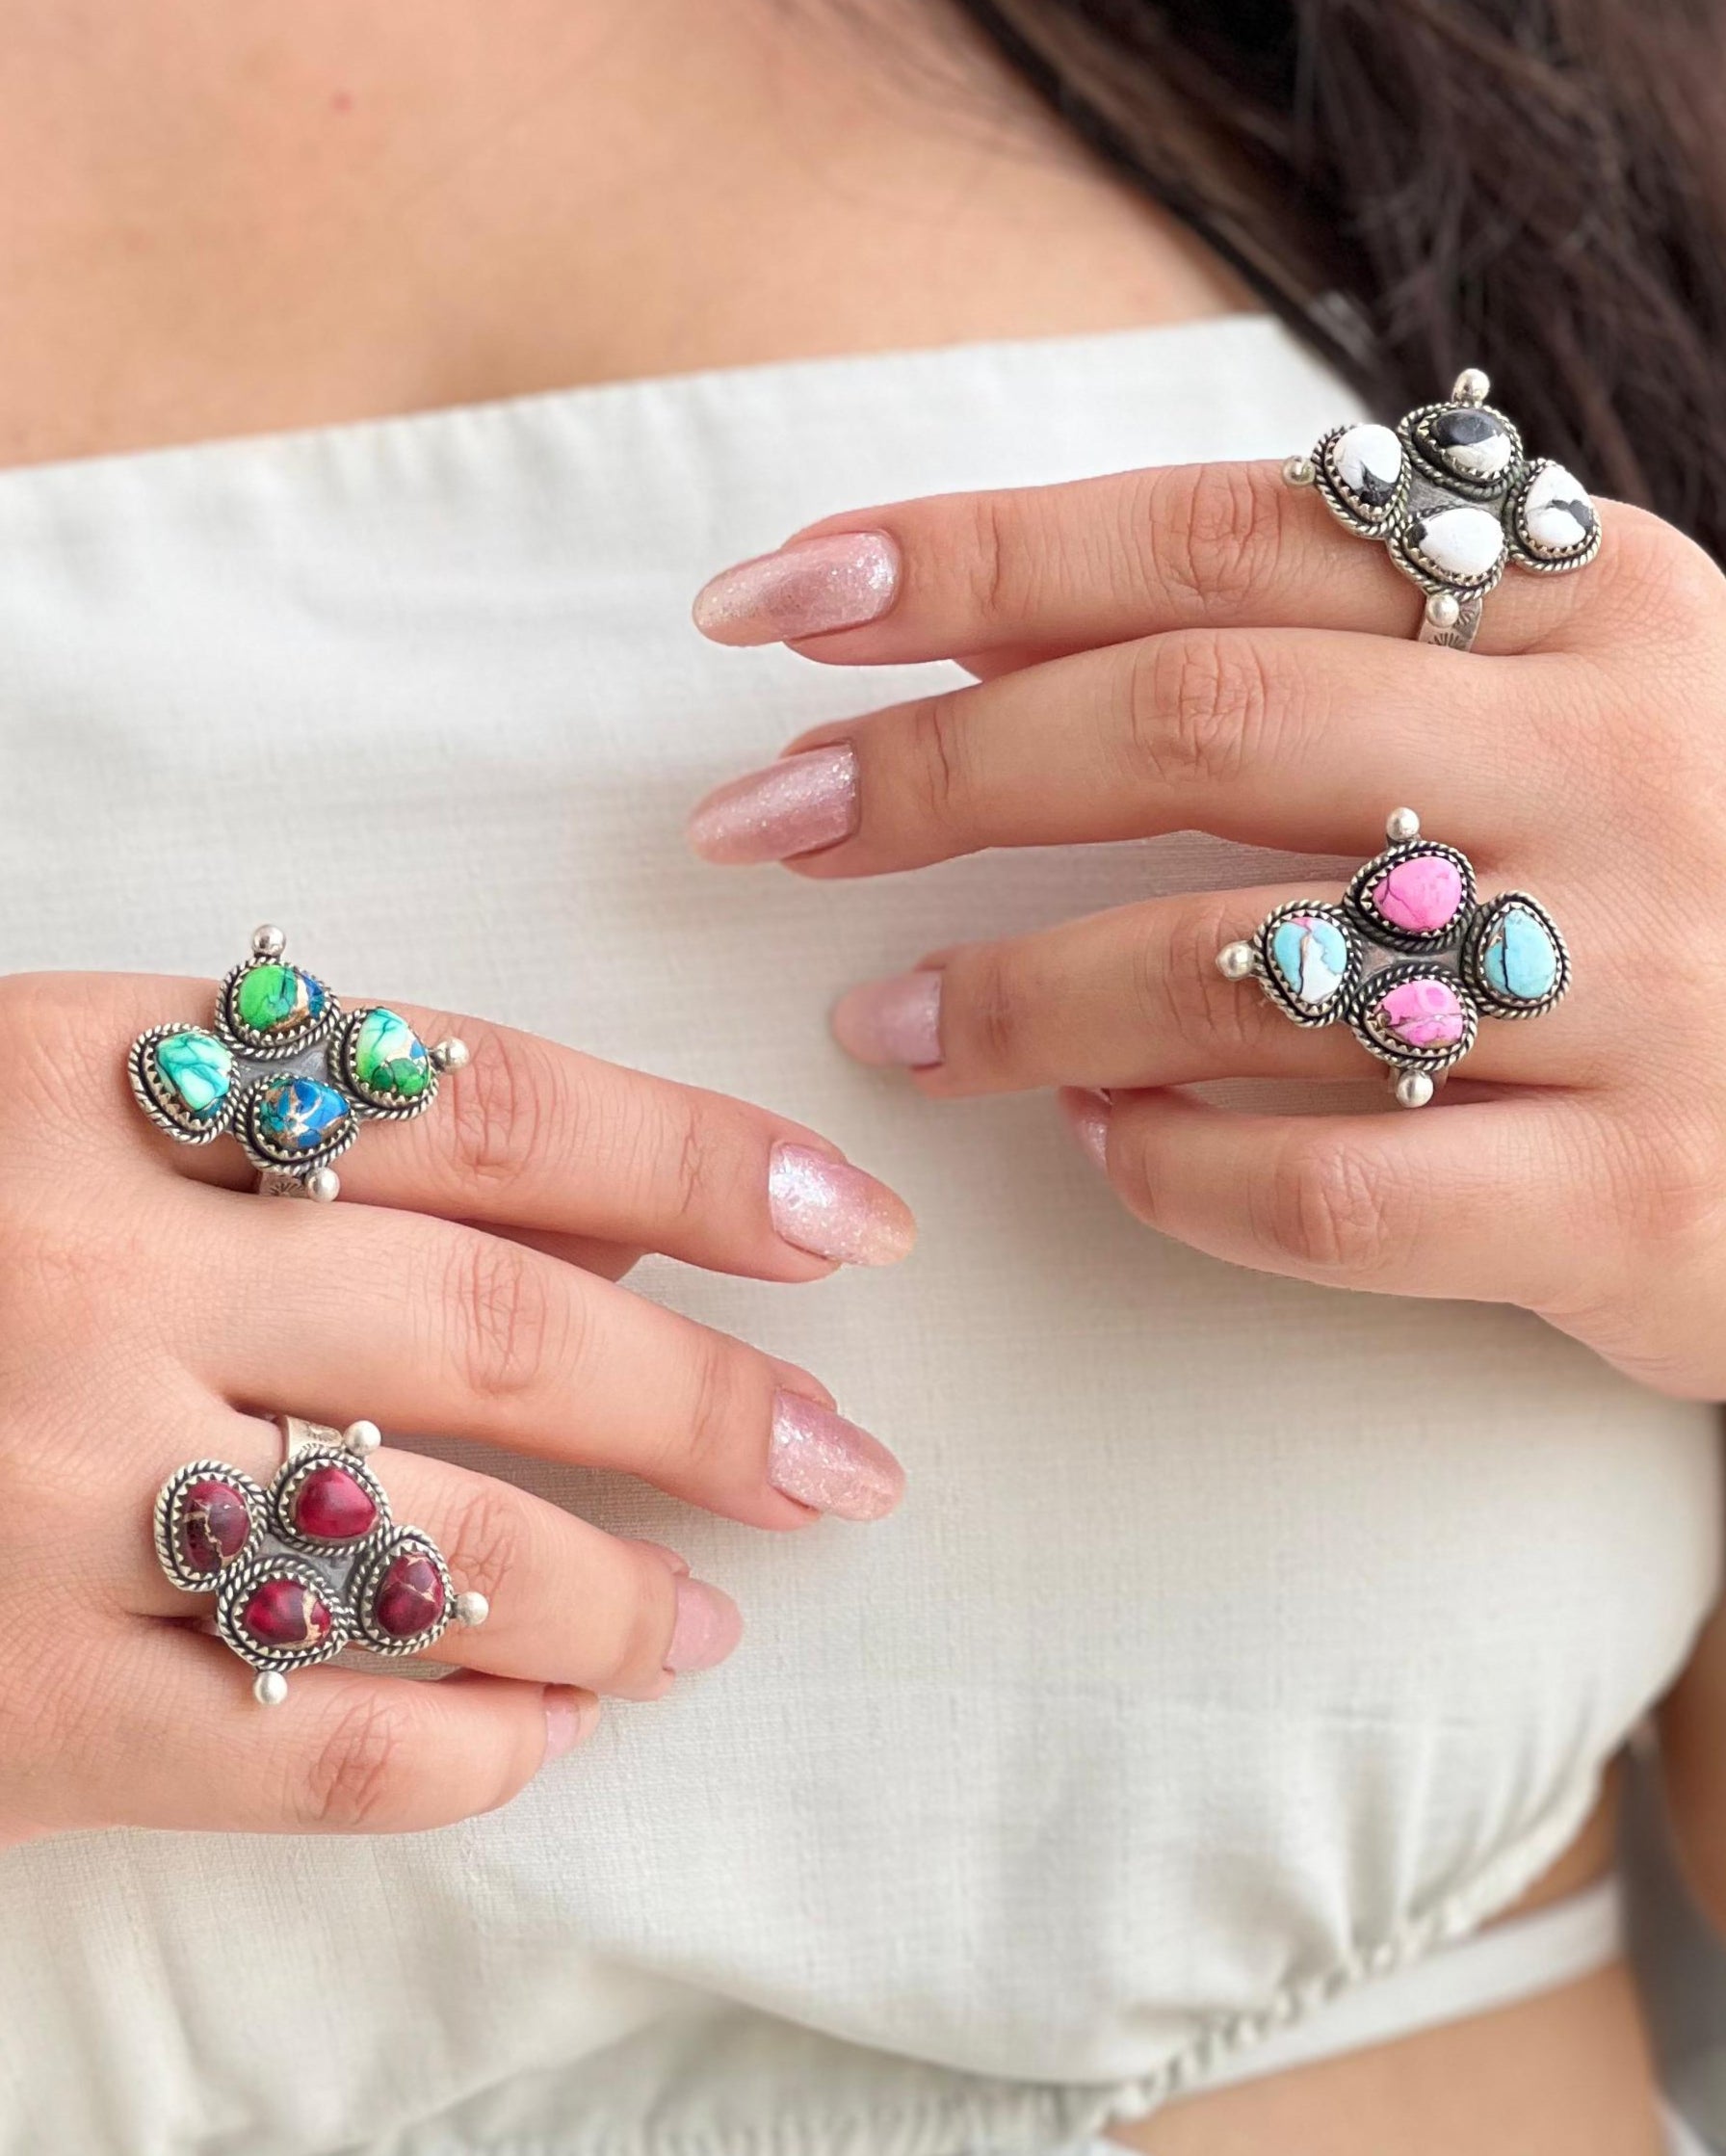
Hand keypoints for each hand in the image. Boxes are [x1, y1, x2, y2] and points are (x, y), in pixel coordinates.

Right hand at [0, 972, 910, 1842]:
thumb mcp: (63, 1112)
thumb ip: (327, 1143)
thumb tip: (625, 1209)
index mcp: (102, 1080)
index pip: (491, 1103)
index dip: (705, 1160)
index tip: (848, 1222)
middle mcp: (89, 1272)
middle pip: (513, 1332)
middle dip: (721, 1405)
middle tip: (848, 1462)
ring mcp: (43, 1493)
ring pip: (441, 1551)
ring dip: (626, 1599)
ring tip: (712, 1623)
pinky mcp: (15, 1708)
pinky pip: (314, 1746)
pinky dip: (469, 1749)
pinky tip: (540, 1736)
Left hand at [687, 459, 1725, 1397]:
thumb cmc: (1683, 876)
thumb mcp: (1555, 697)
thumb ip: (1322, 644)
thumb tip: (987, 637)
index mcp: (1587, 603)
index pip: (1221, 533)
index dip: (972, 559)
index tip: (775, 602)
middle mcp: (1621, 764)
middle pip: (1200, 726)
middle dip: (940, 772)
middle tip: (767, 823)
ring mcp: (1646, 988)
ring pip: (1242, 969)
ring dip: (1013, 996)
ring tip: (889, 1024)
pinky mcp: (1640, 1203)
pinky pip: (1334, 1199)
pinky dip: (1172, 1171)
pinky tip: (1103, 1150)